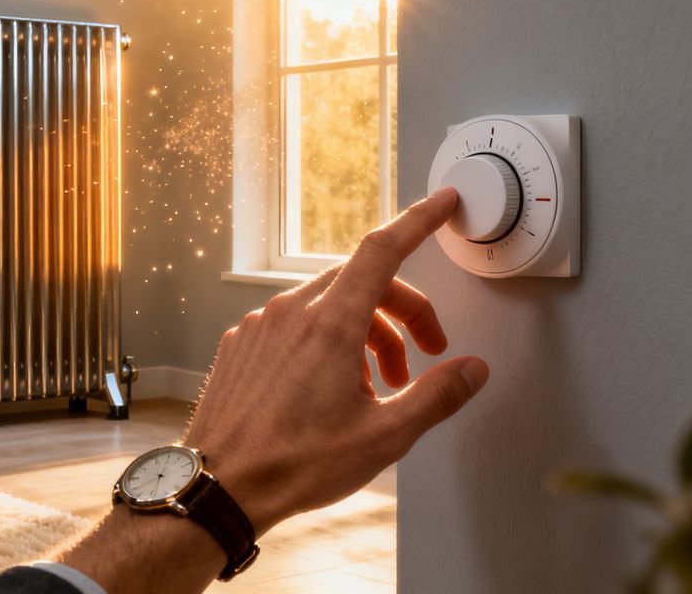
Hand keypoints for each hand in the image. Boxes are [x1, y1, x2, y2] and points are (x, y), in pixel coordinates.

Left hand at [183, 186, 488, 532]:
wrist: (221, 486)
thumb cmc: (294, 465)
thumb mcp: (385, 437)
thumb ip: (436, 395)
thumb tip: (471, 370)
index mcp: (329, 324)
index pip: (382, 250)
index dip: (418, 221)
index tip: (441, 205)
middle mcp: (290, 313)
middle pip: (361, 282)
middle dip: (402, 310)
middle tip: (426, 351)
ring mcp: (259, 326)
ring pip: (326, 306)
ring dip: (364, 333)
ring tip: (378, 387)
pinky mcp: (239, 344)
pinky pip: (292, 325)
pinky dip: (323, 343)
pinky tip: (331, 390)